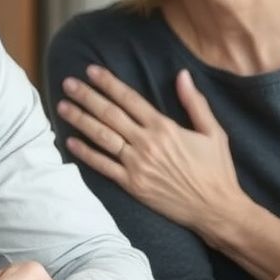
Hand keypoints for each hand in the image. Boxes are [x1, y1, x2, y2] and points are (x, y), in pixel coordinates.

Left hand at [57, 65, 245, 240]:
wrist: (216, 209)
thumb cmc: (217, 170)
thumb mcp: (213, 132)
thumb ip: (195, 102)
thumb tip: (182, 75)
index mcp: (165, 127)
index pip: (129, 99)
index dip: (108, 83)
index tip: (91, 71)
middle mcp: (147, 144)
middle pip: (110, 114)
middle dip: (87, 96)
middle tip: (68, 83)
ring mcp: (137, 165)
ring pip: (102, 137)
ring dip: (80, 120)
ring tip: (63, 106)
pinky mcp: (132, 185)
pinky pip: (104, 166)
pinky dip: (85, 153)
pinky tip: (70, 141)